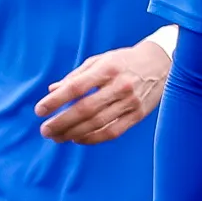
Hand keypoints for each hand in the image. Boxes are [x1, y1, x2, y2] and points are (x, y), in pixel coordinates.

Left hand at [36, 39, 170, 144]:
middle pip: (86, 109)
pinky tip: (78, 139)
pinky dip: (93, 138)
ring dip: (73, 133)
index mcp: (108, 69)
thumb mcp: (99, 60)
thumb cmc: (124, 61)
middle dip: (62, 122)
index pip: (76, 87)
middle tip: (45, 130)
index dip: (56, 101)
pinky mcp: (138, 115)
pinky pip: (113, 132)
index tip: (39, 110)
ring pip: (98, 124)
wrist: (162, 62)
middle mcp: (120, 86)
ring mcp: (131, 102)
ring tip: (57, 137)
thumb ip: (76, 76)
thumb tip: (52, 91)